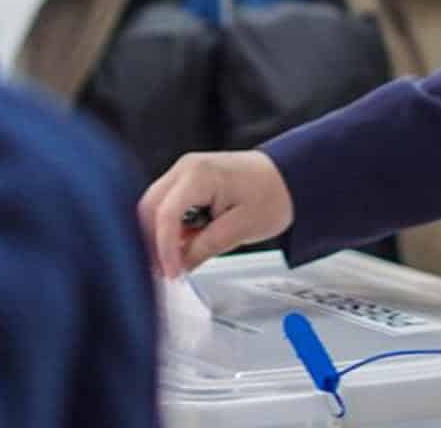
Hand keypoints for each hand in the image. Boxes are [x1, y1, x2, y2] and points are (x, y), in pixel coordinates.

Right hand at [138, 150, 293, 276]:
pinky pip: (168, 206)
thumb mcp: (241, 228)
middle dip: (153, 242)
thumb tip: (179, 265)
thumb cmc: (273, 194)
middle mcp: (186, 168)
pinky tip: (186, 244)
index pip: (166, 214)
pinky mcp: (189, 181)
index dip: (164, 248)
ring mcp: (185, 172)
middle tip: (166, 271)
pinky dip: (171, 228)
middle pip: (150, 208)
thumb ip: (205, 247)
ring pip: (155, 208)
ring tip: (179, 260)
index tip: (171, 272)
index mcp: (199, 174)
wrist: (290, 176)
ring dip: (161, 235)